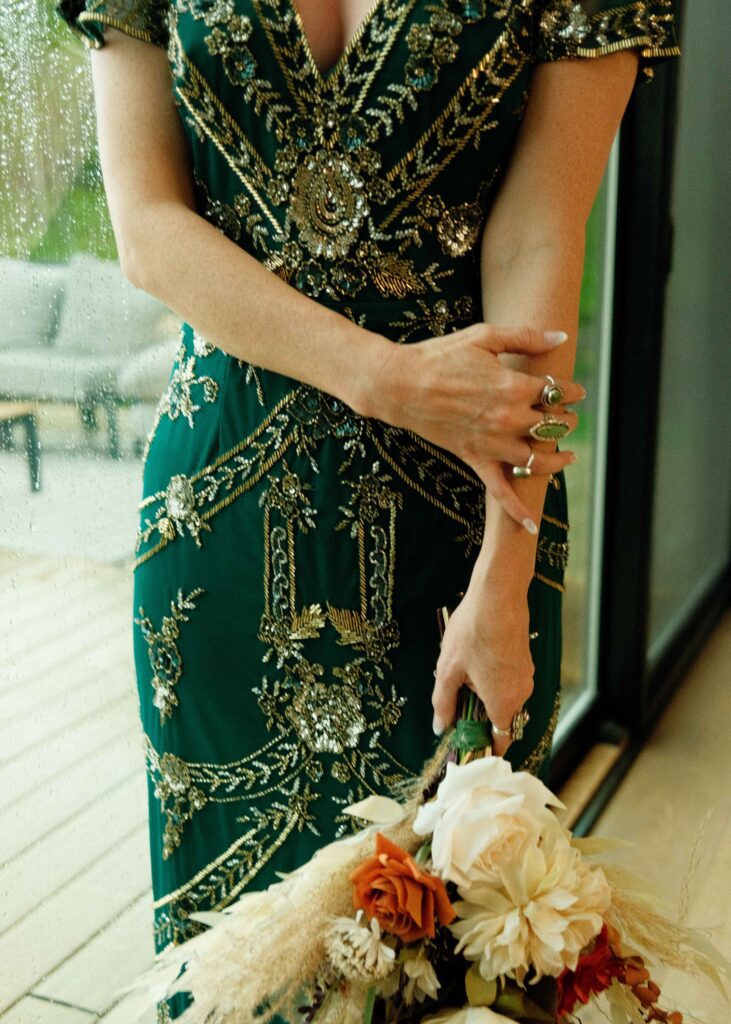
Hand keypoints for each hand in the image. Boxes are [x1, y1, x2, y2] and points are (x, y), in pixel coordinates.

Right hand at [362, 322, 584, 529]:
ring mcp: (491, 443)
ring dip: (558, 459)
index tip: (575, 390)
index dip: (571, 390)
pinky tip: (532, 525)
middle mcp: (507, 419)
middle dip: (566, 420)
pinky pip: (500, 491)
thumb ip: (525, 337)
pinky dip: (517, 511)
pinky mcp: (474, 459)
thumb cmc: (440, 356)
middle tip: (567, 415)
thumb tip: (560, 337)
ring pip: (537, 461)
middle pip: (553, 425)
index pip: (557, 392)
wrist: (400, 385)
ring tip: (568, 455)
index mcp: (513, 386)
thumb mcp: (484, 337)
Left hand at [431, 583, 533, 757]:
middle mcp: (522, 693)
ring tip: (463, 672)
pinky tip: (475, 658)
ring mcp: (526, 675)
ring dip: (484, 695)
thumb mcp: (448, 669)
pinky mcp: (525, 660)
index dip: (483, 747)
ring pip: (504, 698)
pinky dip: (493, 680)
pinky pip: (509, 681)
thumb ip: (443, 703)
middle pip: (501, 719)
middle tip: (455, 702)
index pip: (501, 741)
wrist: (498, 594)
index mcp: (504, 701)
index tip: (465, 744)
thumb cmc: (473, 630)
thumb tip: (440, 727)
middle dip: (478, 716)